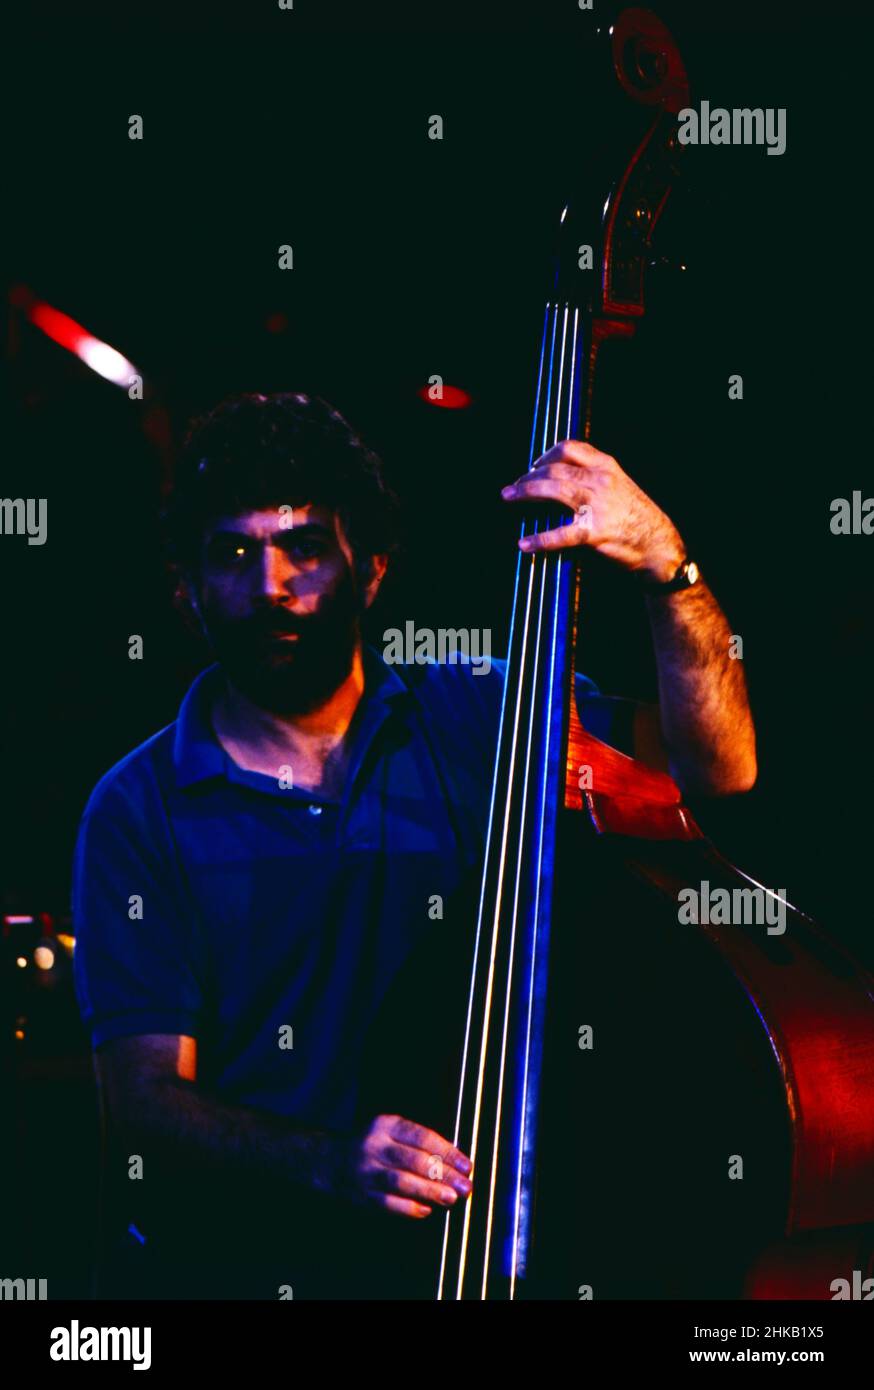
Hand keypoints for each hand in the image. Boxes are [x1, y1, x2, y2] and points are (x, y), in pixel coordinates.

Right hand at [333, 1114, 472, 1218]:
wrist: (329, 1161)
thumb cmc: (372, 1146)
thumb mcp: (390, 1131)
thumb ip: (418, 1143)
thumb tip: (454, 1163)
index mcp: (385, 1124)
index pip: (422, 1137)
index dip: (447, 1152)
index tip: (466, 1165)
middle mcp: (374, 1145)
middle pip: (414, 1160)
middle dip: (443, 1175)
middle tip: (465, 1186)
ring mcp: (365, 1171)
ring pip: (401, 1182)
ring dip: (429, 1191)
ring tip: (451, 1199)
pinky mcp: (360, 1195)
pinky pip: (387, 1203)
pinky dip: (409, 1208)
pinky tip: (426, 1210)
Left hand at [501, 439, 685, 583]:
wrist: (659, 545)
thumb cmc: (637, 517)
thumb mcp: (620, 485)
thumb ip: (594, 477)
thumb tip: (561, 477)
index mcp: (607, 466)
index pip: (569, 449)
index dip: (546, 455)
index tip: (534, 464)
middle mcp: (601, 480)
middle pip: (554, 469)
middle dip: (529, 476)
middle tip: (514, 486)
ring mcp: (597, 506)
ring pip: (553, 490)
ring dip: (525, 492)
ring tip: (509, 497)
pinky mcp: (594, 533)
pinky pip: (560, 535)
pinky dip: (540, 540)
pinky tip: (525, 544)